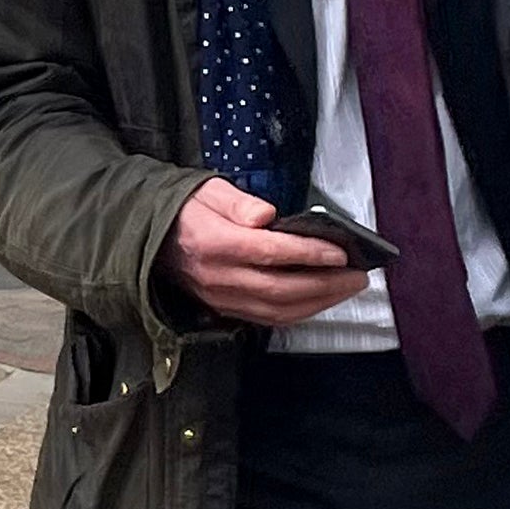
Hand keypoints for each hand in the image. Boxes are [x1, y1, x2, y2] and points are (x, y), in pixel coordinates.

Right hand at [161, 179, 368, 327]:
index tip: (340, 252)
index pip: (269, 253)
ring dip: (318, 303)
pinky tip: (320, 300)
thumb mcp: (208, 190)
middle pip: (280, 289)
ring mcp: (222, 298)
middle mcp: (219, 277)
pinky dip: (299, 312)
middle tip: (357, 275)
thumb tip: (266, 215)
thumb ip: (239, 203)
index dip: (308, 254)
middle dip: (325, 285)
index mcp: (215, 243)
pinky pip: (267, 318)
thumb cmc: (185, 211)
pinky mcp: (225, 309)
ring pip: (277, 310)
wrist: (152, 240)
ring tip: (347, 288)